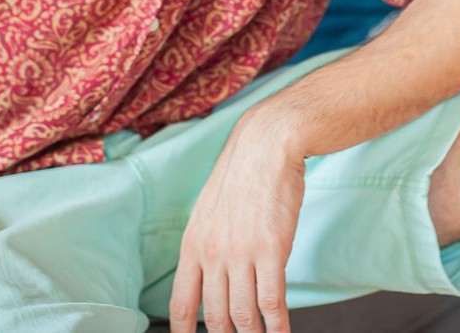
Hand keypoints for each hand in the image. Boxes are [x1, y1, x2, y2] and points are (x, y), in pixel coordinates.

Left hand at [170, 109, 304, 332]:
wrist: (266, 145)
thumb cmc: (243, 174)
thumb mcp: (210, 209)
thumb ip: (208, 244)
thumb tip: (213, 274)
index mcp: (193, 244)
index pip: (182, 303)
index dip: (186, 331)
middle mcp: (212, 253)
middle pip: (215, 316)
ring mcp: (241, 253)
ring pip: (243, 314)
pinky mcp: (271, 250)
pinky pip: (271, 301)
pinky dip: (277, 325)